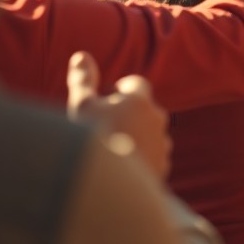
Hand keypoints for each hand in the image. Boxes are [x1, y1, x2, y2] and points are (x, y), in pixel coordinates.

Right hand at [67, 51, 171, 179]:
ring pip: (152, 135)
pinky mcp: (163, 168)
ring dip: (138, 137)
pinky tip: (123, 169)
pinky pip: (154, 157)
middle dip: (131, 113)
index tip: (112, 93)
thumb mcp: (82, 106)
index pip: (136, 84)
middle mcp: (157, 120)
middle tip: (108, 124)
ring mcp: (163, 145)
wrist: (112, 188)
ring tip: (114, 149)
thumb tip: (81, 55)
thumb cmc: (94, 141)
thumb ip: (83, 80)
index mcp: (140, 101)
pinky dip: (142, 159)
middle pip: (145, 110)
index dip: (124, 87)